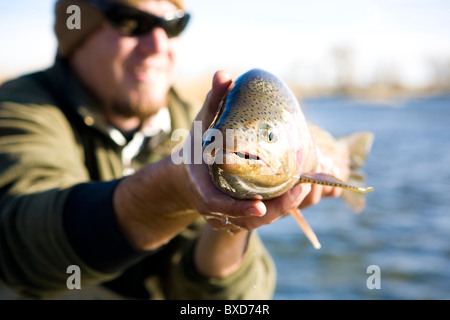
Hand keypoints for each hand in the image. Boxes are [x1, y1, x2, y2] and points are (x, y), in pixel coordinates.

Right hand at [182, 71, 313, 231]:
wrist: (186, 174)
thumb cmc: (195, 148)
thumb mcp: (202, 125)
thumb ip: (213, 102)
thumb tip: (224, 74)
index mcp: (202, 188)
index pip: (217, 205)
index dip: (238, 208)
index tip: (259, 205)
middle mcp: (215, 207)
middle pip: (246, 219)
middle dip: (275, 210)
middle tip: (300, 189)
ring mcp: (226, 216)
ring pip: (256, 222)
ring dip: (281, 210)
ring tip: (304, 189)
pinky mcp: (237, 216)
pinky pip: (259, 219)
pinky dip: (278, 210)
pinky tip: (298, 194)